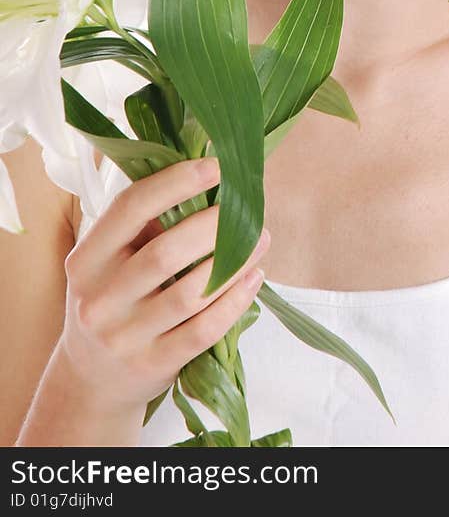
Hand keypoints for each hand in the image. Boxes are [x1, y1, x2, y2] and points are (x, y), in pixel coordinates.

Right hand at [60, 157, 269, 412]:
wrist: (91, 382)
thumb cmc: (112, 301)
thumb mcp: (107, 263)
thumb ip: (143, 225)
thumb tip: (206, 178)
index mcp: (87, 260)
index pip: (130, 209)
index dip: (176, 182)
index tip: (217, 165)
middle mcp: (100, 299)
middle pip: (166, 252)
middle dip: (214, 226)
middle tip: (247, 209)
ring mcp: (125, 337)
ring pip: (191, 293)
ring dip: (235, 261)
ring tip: (261, 238)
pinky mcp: (152, 365)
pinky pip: (204, 330)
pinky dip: (235, 300)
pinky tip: (253, 278)